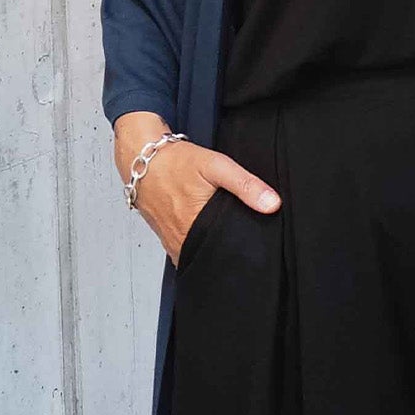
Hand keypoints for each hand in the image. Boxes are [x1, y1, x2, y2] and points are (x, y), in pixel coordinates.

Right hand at [112, 111, 281, 265]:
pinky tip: (207, 237)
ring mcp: (171, 241)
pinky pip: (185, 250)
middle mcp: (180, 239)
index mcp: (195, 227)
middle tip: (243, 245)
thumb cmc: (176, 161)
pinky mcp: (165, 237)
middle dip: (228, 254)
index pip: (226, 253)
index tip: (255, 249)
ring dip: (212, 252)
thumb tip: (273, 204)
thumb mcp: (216, 166)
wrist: (141, 158)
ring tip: (227, 242)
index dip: (242, 252)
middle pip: (212, 257)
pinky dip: (197, 247)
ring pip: (197, 256)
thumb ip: (246, 185)